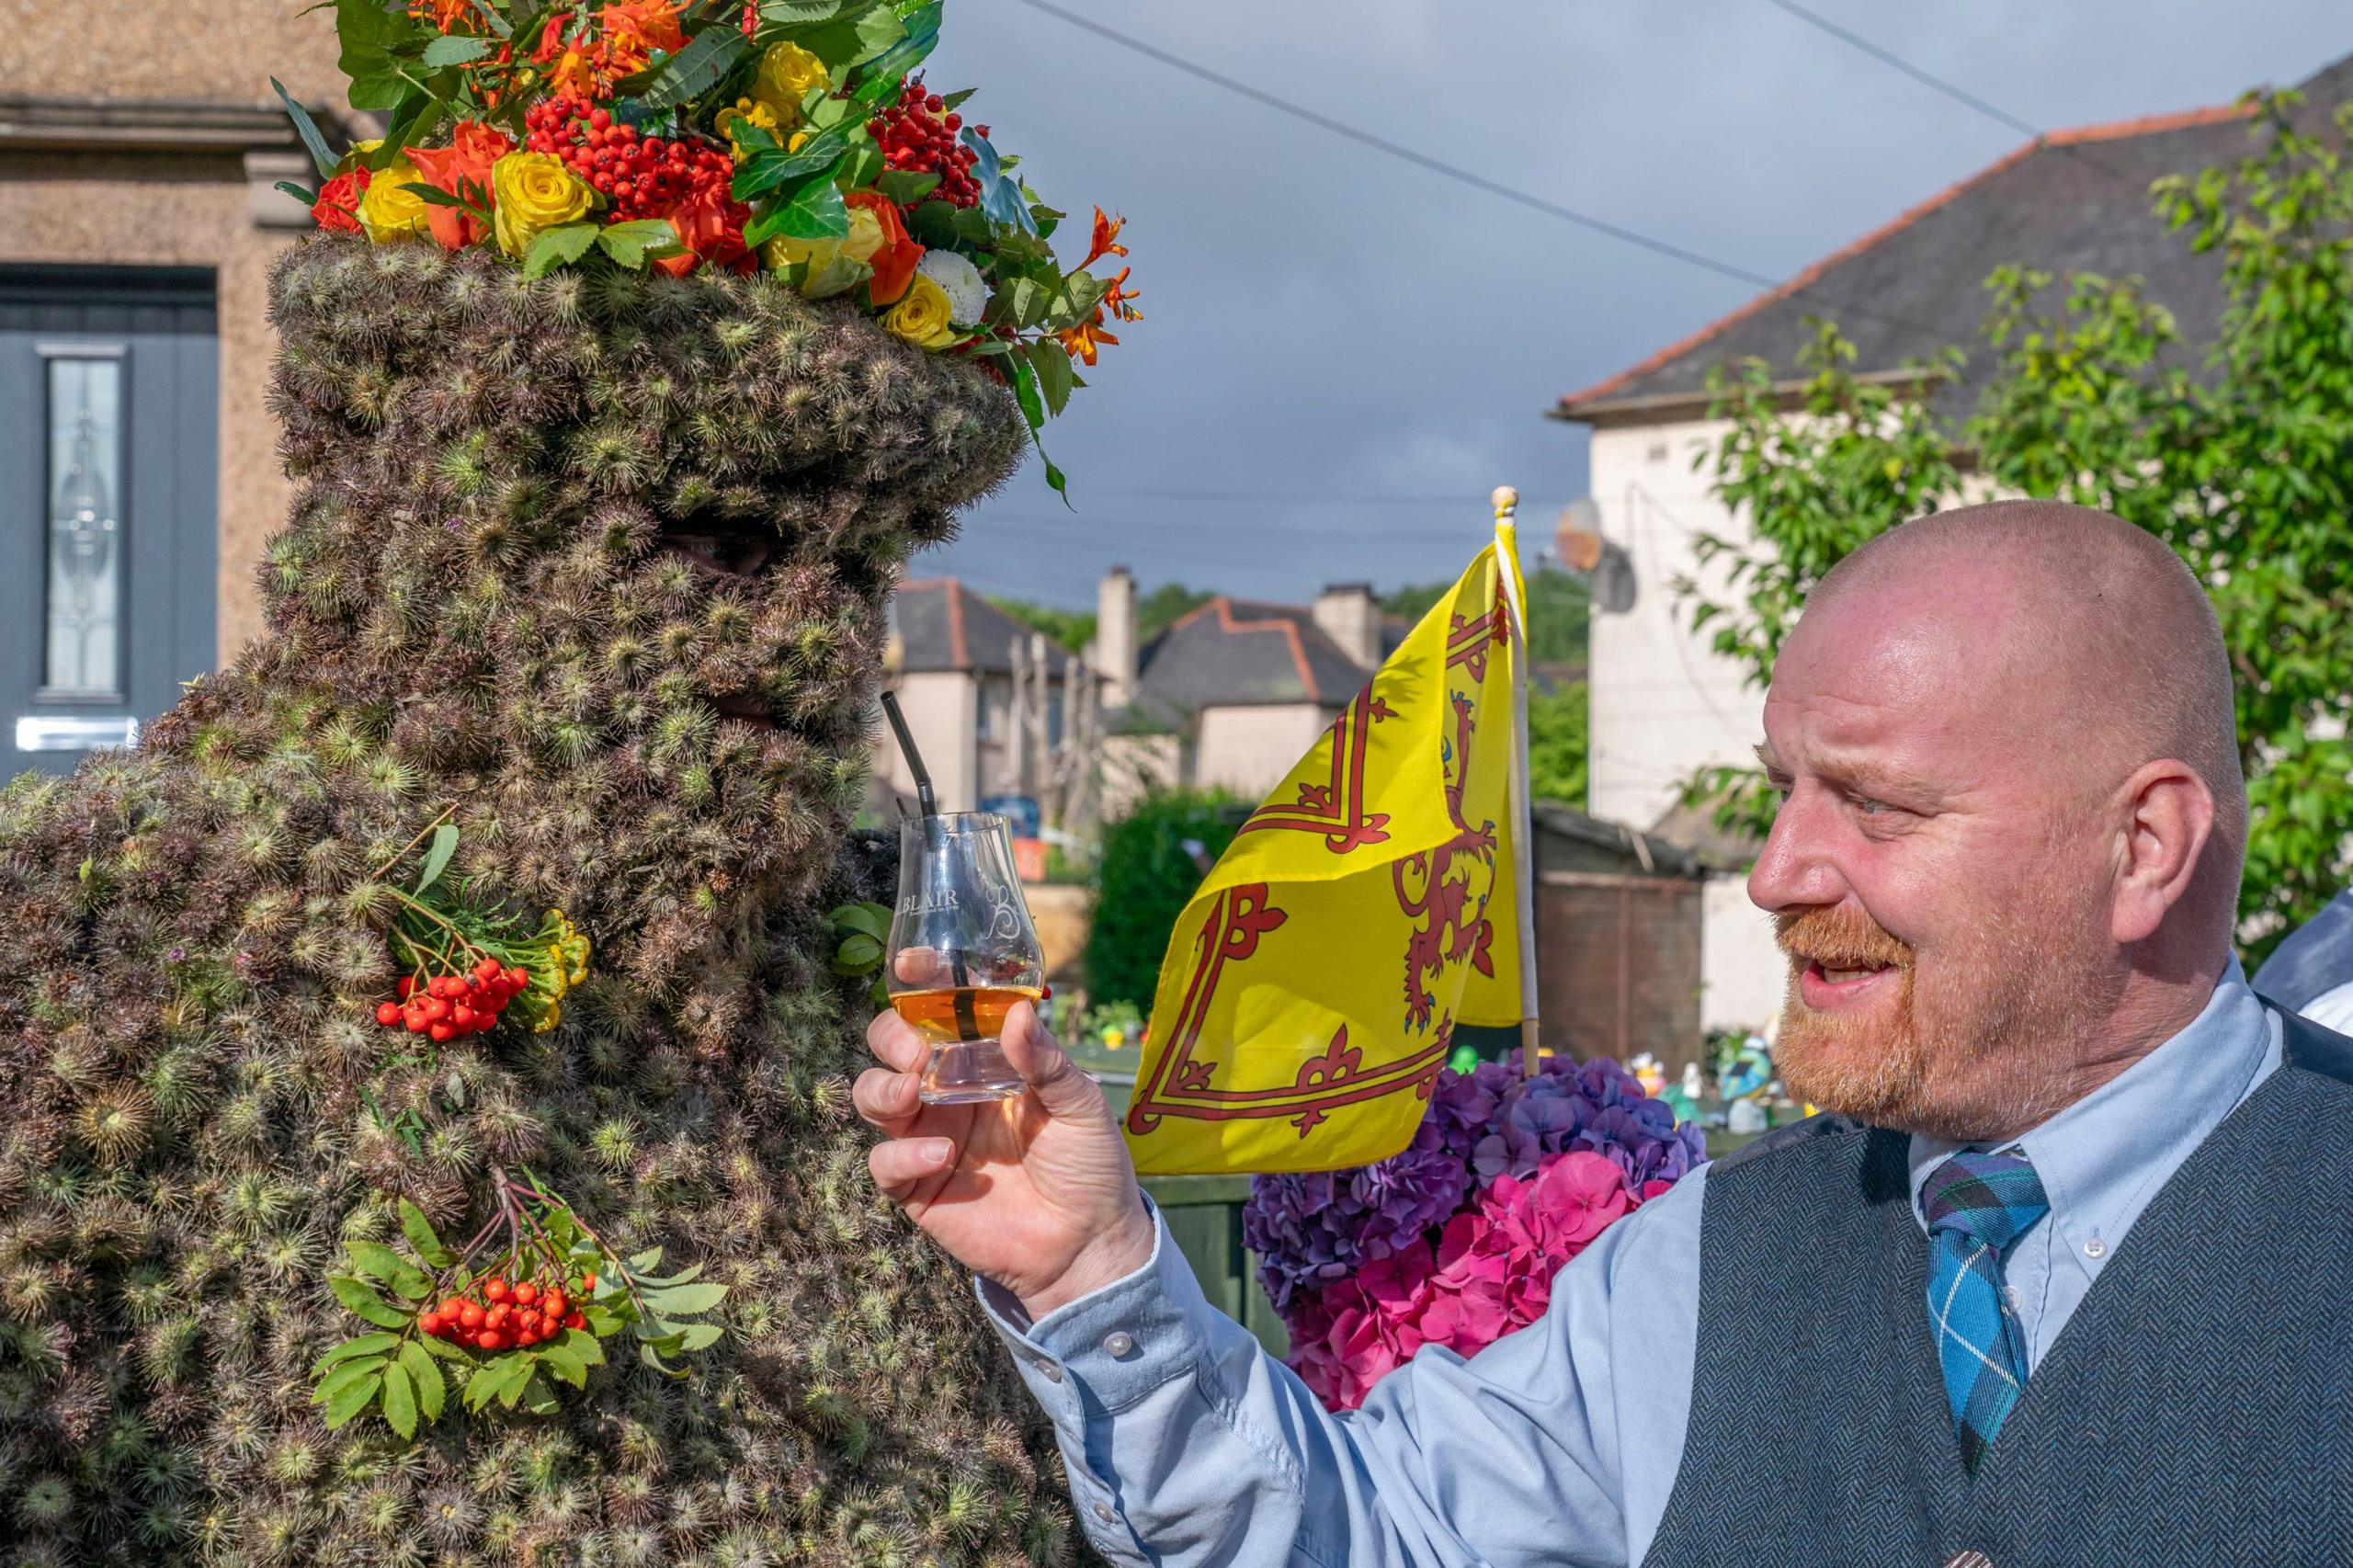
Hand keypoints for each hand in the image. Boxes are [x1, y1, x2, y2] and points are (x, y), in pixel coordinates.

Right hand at [857, 998, 1154, 1319]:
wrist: (1089, 1245)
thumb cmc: (1090, 1166)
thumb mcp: (1080, 1104)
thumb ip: (1046, 1060)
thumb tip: (1016, 1012)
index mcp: (987, 1060)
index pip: (943, 1010)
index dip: (923, 984)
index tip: (914, 965)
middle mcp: (949, 1090)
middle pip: (892, 1044)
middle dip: (892, 1036)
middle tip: (917, 1051)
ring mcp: (929, 1134)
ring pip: (872, 1094)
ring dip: (881, 1088)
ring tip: (912, 1095)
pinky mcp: (917, 1185)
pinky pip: (884, 1161)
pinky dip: (901, 1153)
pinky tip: (940, 1157)